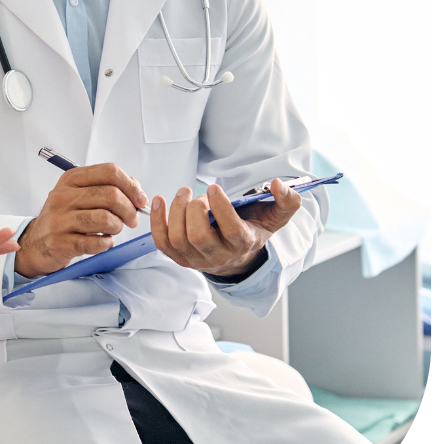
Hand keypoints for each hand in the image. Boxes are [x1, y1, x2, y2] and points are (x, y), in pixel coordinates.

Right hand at [14, 163, 148, 277]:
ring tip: (113, 230)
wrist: (37, 242)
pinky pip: (96, 242)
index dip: (131, 186)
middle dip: (129, 209)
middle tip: (131, 219)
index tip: (140, 199)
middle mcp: (63, 196)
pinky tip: (102, 241)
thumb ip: (107, 186)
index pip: (109, 172)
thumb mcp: (80, 194)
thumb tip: (136, 188)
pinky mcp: (60, 242)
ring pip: (105, 218)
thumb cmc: (64, 217)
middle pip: (111, 195)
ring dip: (117, 226)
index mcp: (71, 179)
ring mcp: (60, 219)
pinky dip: (106, 243)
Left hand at [150, 179, 302, 276]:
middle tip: (198, 194)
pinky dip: (156, 221)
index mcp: (242, 244)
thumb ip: (287, 201)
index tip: (214, 188)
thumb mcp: (275, 217)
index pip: (231, 231)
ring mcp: (196, 259)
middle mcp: (218, 256)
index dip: (221, 208)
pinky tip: (159, 201)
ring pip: (179, 239)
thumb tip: (278, 183)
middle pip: (199, 237)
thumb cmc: (253, 230)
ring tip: (184, 193)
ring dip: (176, 211)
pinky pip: (162, 242)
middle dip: (194, 209)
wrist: (237, 256)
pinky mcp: (179, 258)